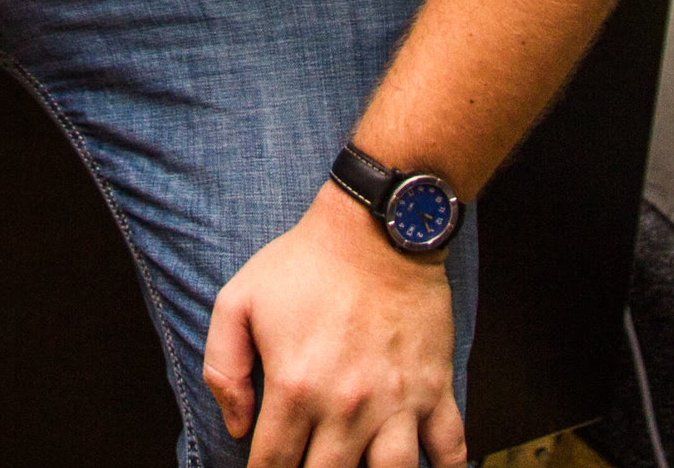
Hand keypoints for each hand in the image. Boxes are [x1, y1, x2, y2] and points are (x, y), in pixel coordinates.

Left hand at [202, 182, 466, 467]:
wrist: (374, 229)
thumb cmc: (303, 263)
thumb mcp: (237, 300)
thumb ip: (223, 367)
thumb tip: (237, 427)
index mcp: (296, 388)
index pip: (274, 465)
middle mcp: (348, 406)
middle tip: (307, 464)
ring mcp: (397, 403)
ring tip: (358, 466)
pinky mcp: (435, 390)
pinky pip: (449, 452)